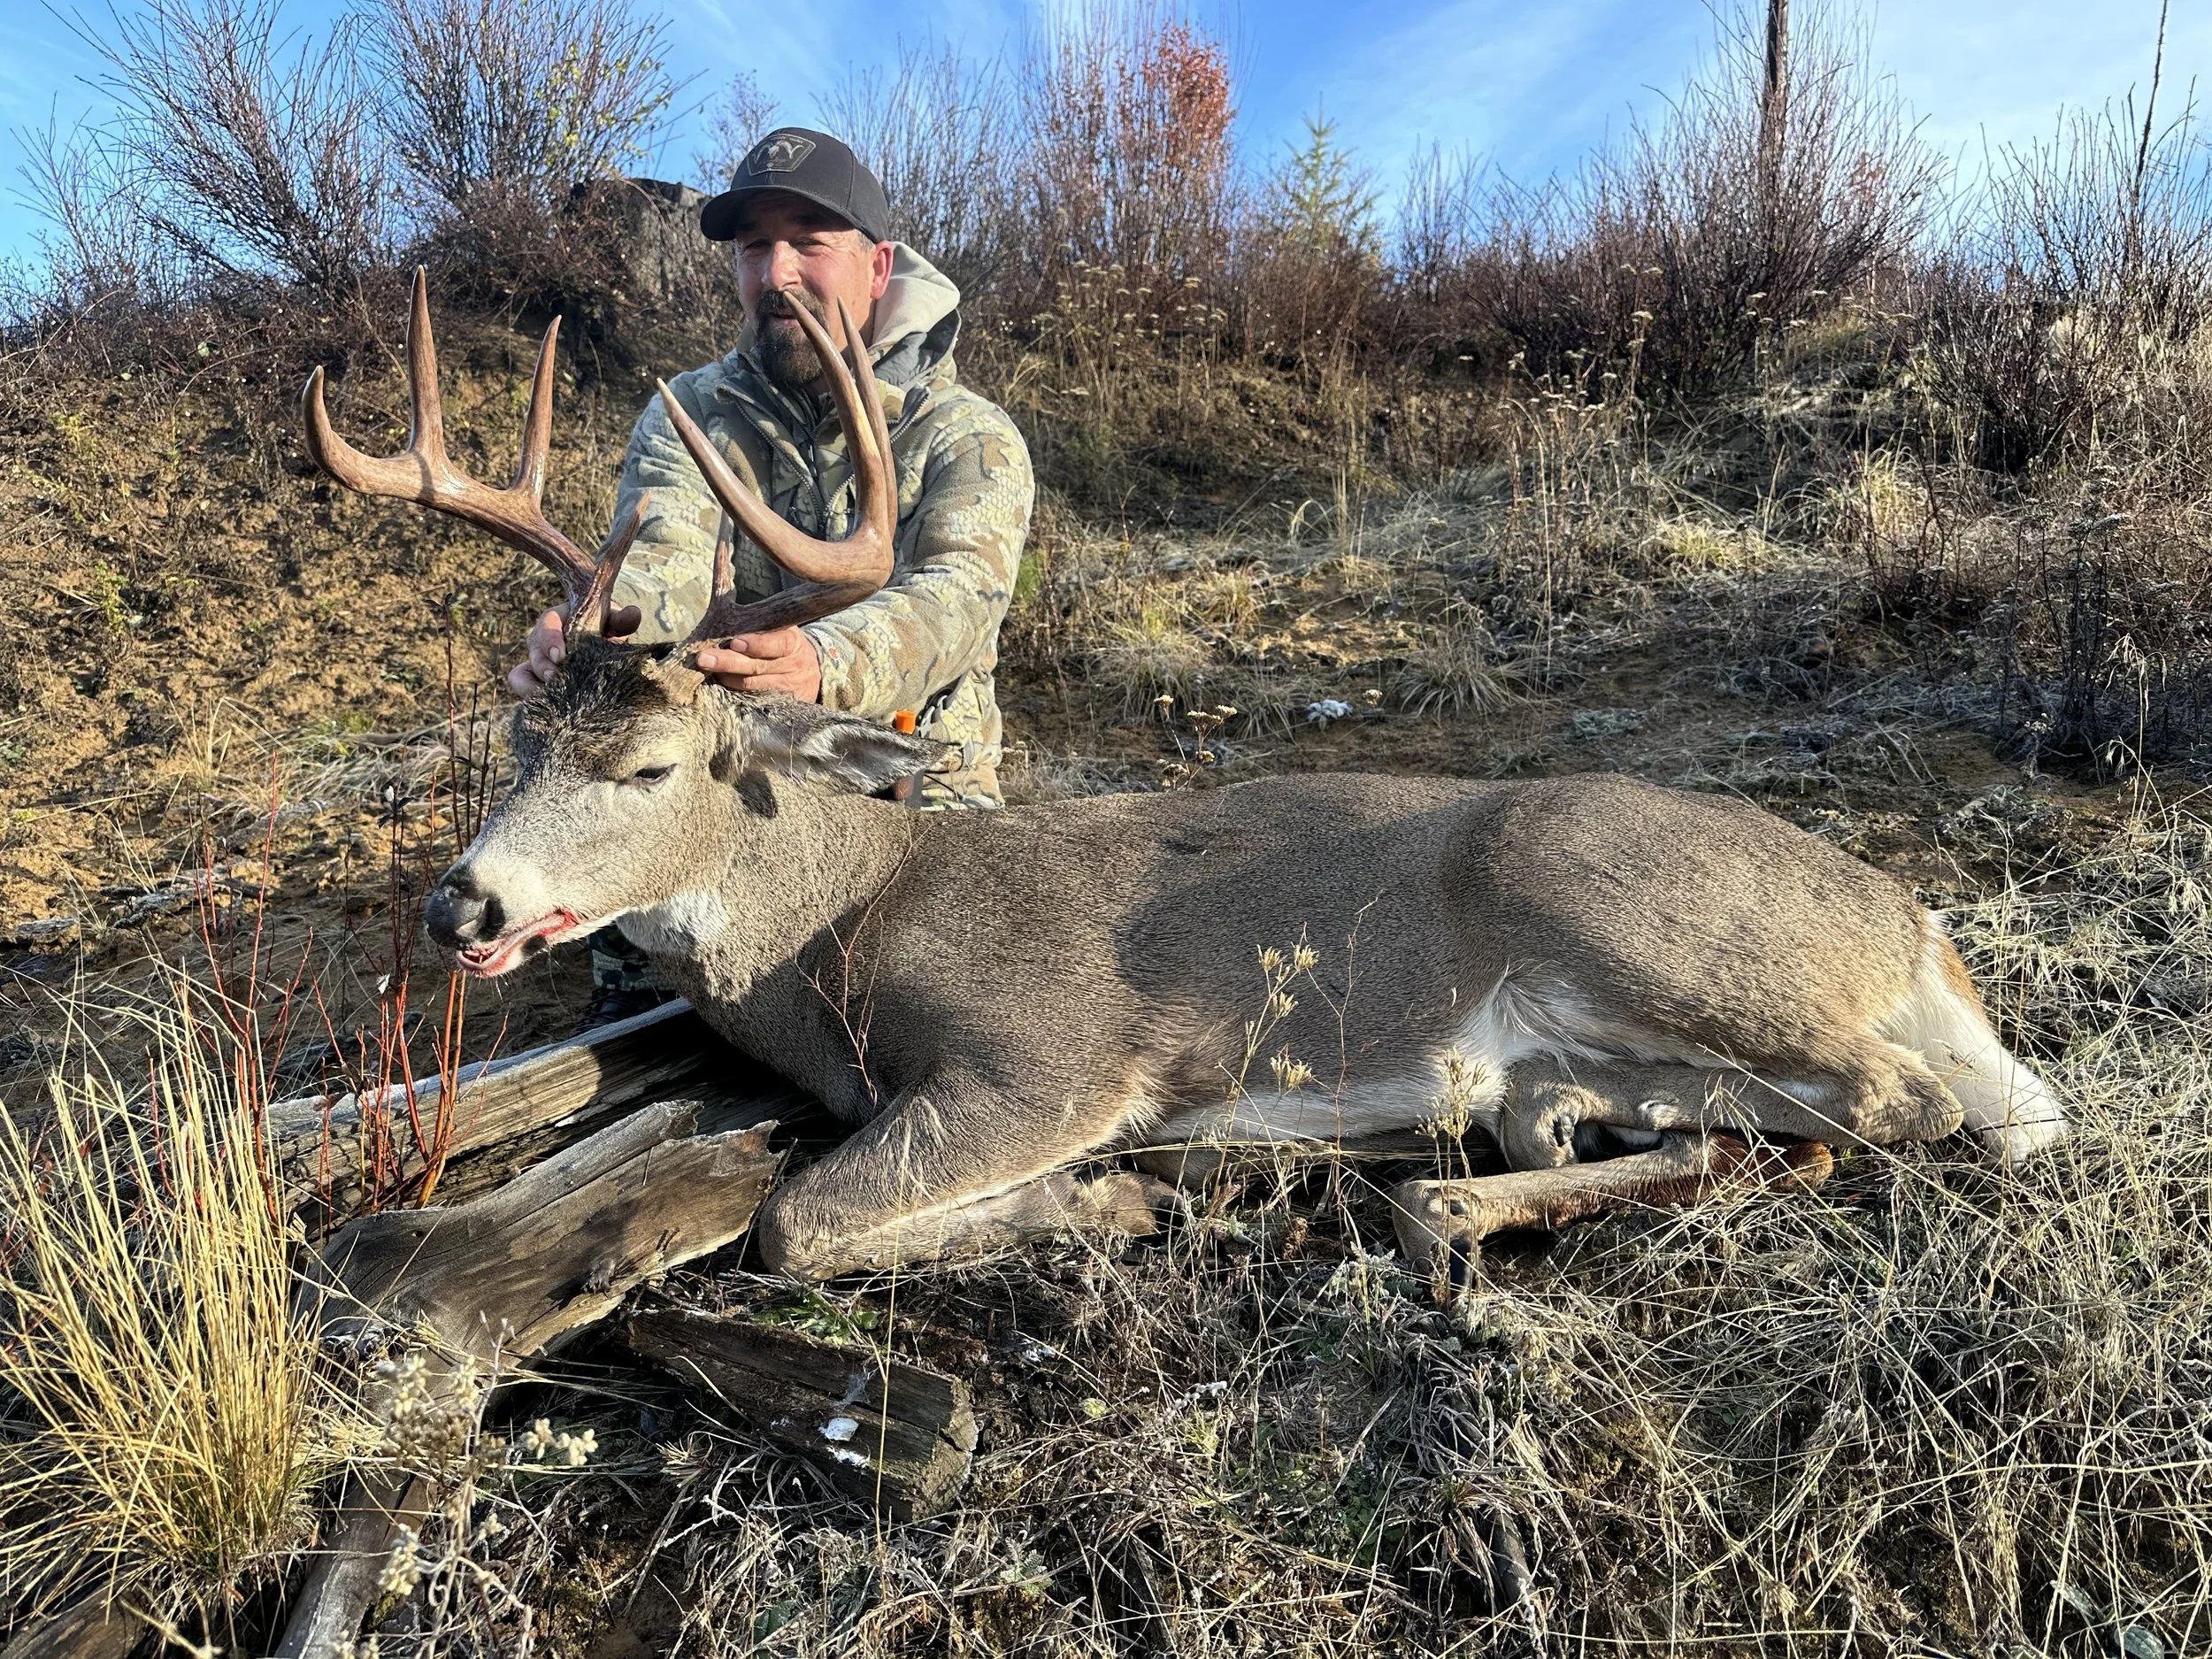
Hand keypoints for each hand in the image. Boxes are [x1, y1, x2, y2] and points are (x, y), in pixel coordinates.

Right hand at [506, 601, 641, 699]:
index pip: (546, 624)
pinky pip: (521, 686)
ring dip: (536, 686)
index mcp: (557, 619)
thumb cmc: (605, 629)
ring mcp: (536, 661)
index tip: (561, 656)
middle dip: (545, 668)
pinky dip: (529, 695)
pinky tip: (549, 707)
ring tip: (554, 698)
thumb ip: (622, 619)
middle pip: (534, 653)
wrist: (602, 646)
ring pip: (523, 673)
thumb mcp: (613, 622)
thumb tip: (633, 614)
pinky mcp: (534, 679)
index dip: (550, 640)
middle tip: (558, 681)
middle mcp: (541, 640)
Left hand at [694, 627, 822, 700]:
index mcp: (792, 641)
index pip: (777, 643)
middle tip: (703, 659)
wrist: (813, 672)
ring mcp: (787, 688)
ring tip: (705, 670)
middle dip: (729, 663)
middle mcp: (792, 666)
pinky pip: (754, 702)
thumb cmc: (783, 642)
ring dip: (726, 678)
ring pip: (752, 687)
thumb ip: (756, 616)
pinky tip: (717, 688)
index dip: (757, 644)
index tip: (735, 642)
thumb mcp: (779, 626)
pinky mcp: (782, 705)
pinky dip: (734, 695)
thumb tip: (722, 566)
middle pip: (757, 667)